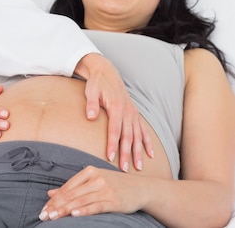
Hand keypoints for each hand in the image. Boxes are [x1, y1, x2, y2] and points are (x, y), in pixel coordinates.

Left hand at [39, 165, 142, 219]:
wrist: (140, 188)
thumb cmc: (114, 185)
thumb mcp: (93, 181)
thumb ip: (73, 187)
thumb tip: (50, 193)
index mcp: (89, 171)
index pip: (67, 187)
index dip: (54, 199)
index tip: (43, 210)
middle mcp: (96, 178)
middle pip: (72, 194)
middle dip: (56, 206)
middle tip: (43, 215)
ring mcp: (105, 189)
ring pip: (81, 200)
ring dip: (65, 210)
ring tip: (53, 217)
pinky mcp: (113, 200)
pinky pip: (96, 205)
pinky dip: (84, 210)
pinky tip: (74, 214)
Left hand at [74, 53, 152, 170]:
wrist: (106, 71)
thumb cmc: (96, 83)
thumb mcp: (90, 90)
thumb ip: (91, 104)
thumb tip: (90, 117)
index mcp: (116, 107)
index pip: (115, 130)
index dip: (113, 144)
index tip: (110, 158)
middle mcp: (127, 111)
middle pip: (128, 136)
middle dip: (126, 153)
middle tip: (124, 169)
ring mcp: (133, 112)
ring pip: (137, 135)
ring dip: (138, 152)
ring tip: (139, 167)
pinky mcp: (134, 113)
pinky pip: (143, 130)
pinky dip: (147, 142)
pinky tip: (150, 154)